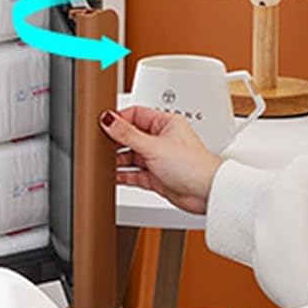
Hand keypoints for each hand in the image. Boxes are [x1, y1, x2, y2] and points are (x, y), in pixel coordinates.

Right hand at [101, 105, 221, 215]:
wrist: (207, 193)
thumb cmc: (192, 166)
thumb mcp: (153, 146)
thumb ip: (127, 134)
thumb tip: (108, 119)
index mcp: (165, 123)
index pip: (135, 114)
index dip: (119, 119)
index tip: (103, 124)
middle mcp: (162, 139)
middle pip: (131, 135)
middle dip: (116, 141)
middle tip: (100, 145)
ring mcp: (158, 158)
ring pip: (131, 155)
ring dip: (118, 159)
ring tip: (104, 161)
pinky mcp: (156, 177)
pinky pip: (133, 173)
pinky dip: (122, 174)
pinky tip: (113, 175)